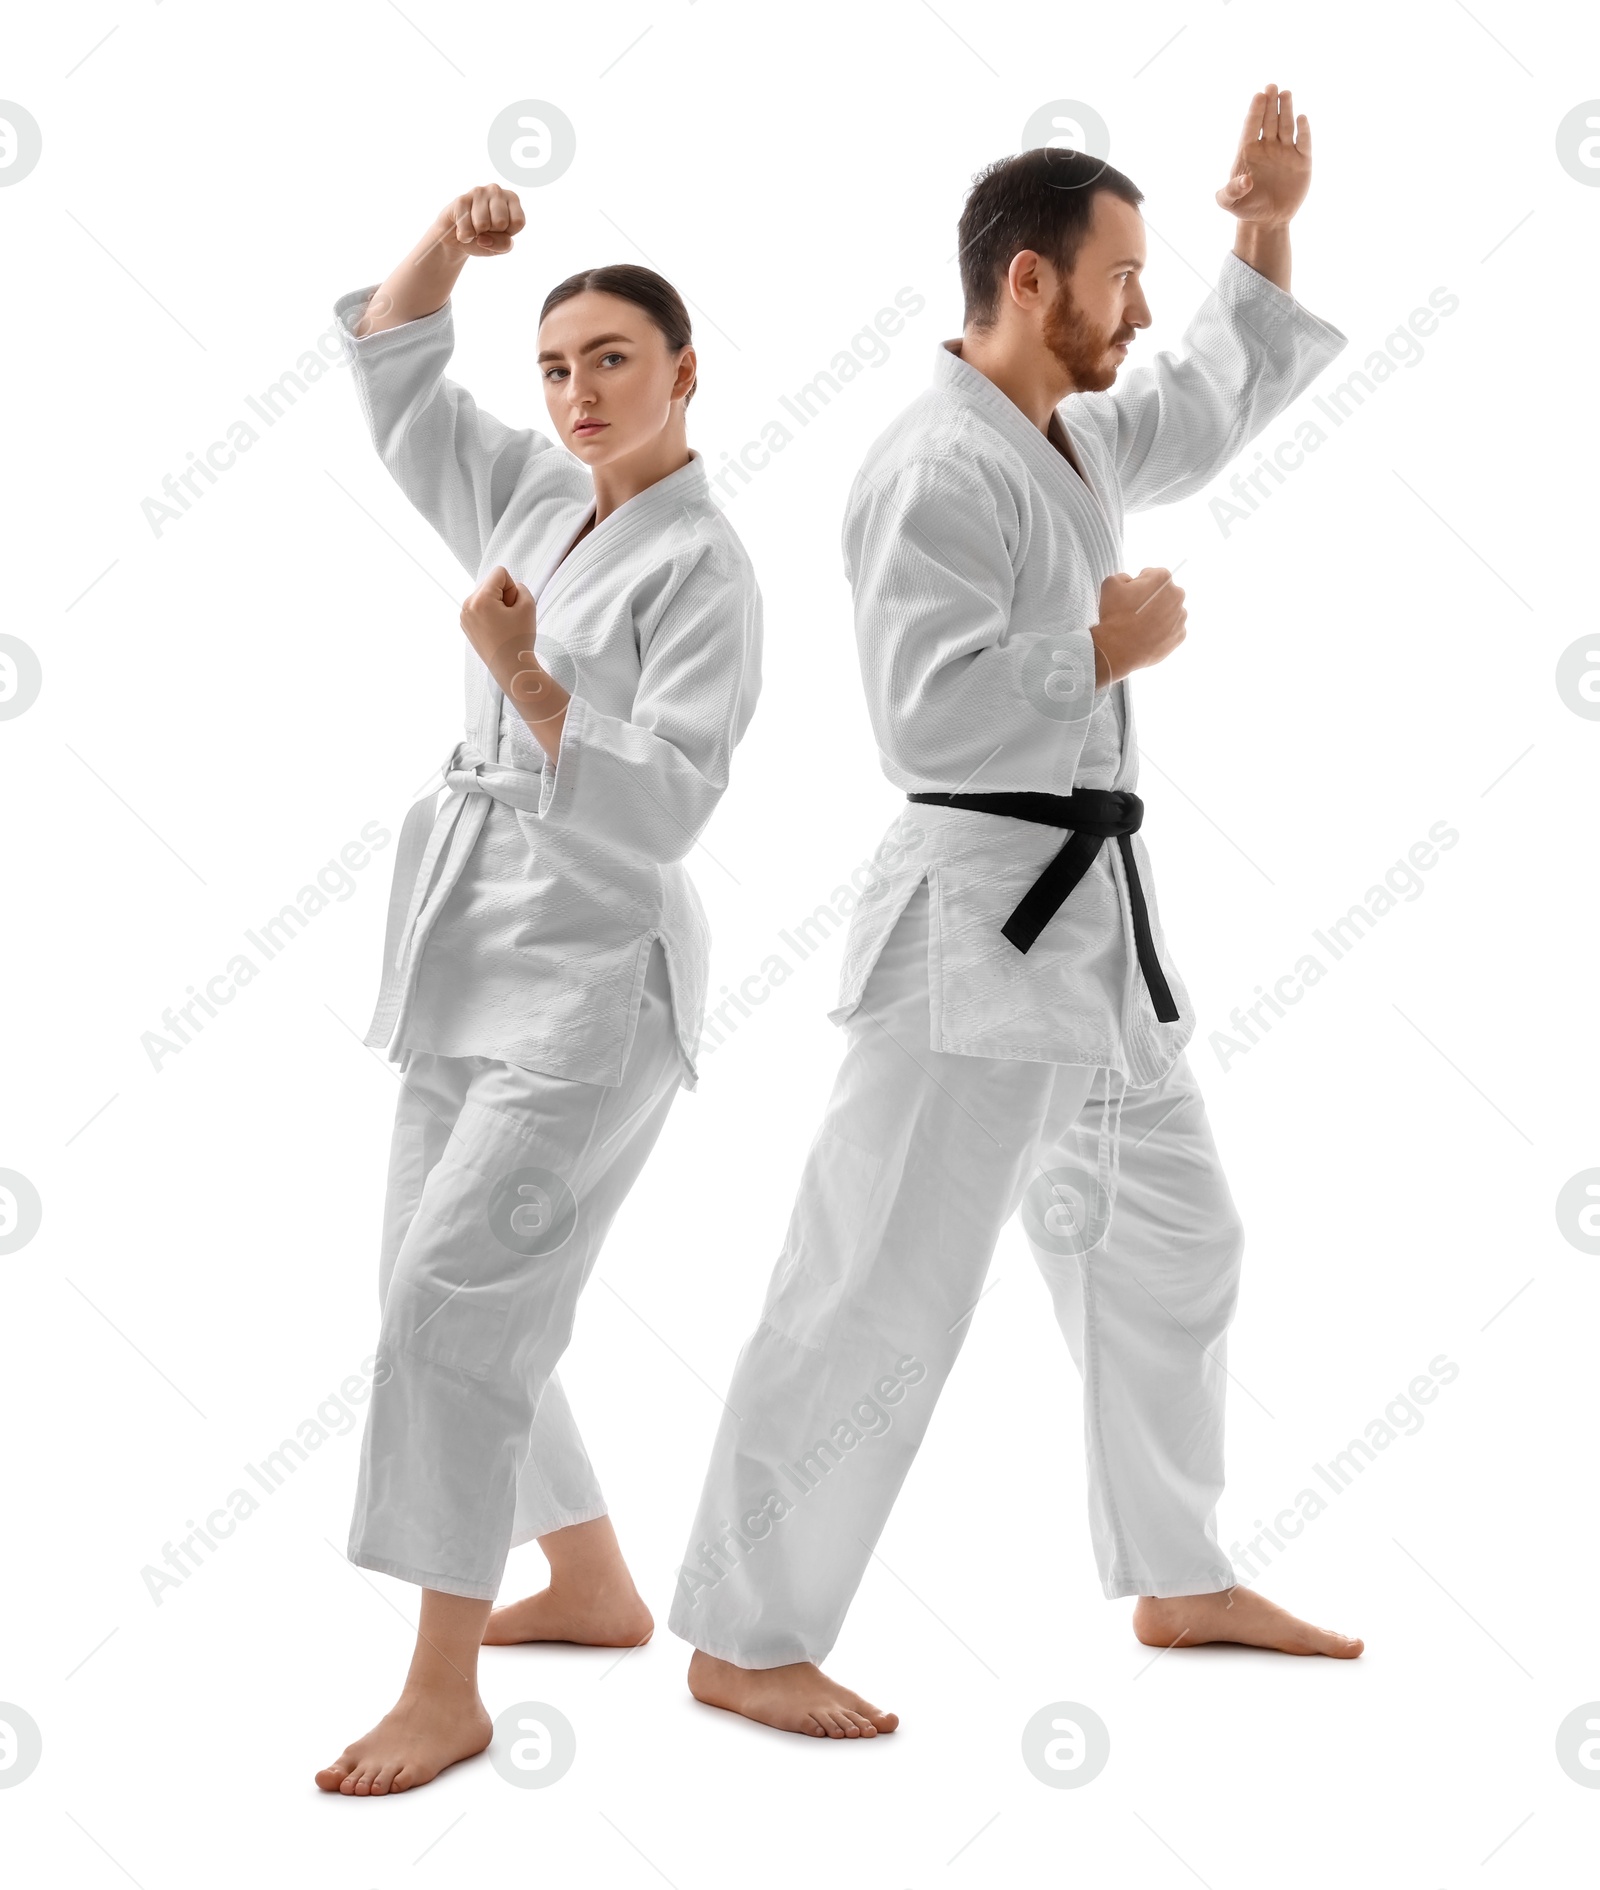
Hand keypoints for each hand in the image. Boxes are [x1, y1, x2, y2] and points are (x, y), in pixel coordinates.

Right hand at [433, 184, 525, 258]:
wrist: (458, 238)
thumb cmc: (486, 238)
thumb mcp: (501, 246)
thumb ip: (503, 244)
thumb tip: (484, 239)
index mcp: (512, 199)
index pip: (518, 221)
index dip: (508, 233)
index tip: (501, 230)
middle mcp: (496, 190)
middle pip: (500, 222)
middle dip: (492, 233)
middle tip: (486, 229)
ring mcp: (478, 192)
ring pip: (482, 224)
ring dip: (476, 234)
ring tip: (474, 228)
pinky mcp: (461, 200)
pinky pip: (466, 229)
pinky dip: (465, 236)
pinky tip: (462, 228)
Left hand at [460, 565, 536, 673]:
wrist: (510, 667)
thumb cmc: (520, 638)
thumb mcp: (528, 606)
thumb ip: (521, 588)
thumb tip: (509, 588)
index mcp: (480, 599)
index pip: (499, 573)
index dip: (512, 587)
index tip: (513, 606)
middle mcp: (467, 604)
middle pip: (490, 583)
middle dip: (503, 595)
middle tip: (509, 617)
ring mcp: (464, 615)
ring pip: (485, 595)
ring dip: (496, 604)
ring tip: (503, 624)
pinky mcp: (465, 624)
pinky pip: (479, 608)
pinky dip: (489, 613)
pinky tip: (496, 629)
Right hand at [1090, 568, 1186, 684]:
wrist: (1118, 649)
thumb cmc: (1115, 615)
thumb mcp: (1110, 584)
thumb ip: (1124, 576)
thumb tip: (1129, 582)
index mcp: (1162, 578)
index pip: (1153, 574)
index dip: (1139, 584)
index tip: (1131, 596)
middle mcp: (1177, 595)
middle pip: (1165, 592)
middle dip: (1153, 599)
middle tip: (1136, 611)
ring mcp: (1180, 616)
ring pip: (1170, 611)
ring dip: (1159, 615)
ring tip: (1141, 625)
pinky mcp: (1180, 635)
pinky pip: (1172, 629)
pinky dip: (1162, 631)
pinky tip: (1148, 636)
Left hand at [1215, 84, 1311, 227]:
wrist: (1268, 220)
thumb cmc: (1245, 208)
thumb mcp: (1230, 203)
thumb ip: (1230, 192)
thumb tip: (1245, 180)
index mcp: (1248, 152)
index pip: (1251, 127)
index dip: (1255, 112)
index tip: (1258, 96)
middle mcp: (1267, 147)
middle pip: (1269, 121)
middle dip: (1270, 104)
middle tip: (1271, 86)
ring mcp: (1285, 151)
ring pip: (1286, 125)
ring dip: (1286, 110)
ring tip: (1286, 94)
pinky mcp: (1301, 160)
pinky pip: (1303, 141)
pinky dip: (1303, 130)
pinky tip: (1301, 118)